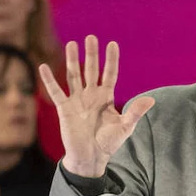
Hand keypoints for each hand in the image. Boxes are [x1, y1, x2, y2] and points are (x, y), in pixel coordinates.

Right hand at [38, 35, 154, 177]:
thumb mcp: (125, 127)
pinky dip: (49, 80)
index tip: (112, 44)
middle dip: (91, 54)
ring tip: (71, 44)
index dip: (111, 60)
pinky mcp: (64, 109)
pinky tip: (44, 67)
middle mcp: (91, 95)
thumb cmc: (109, 143)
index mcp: (107, 97)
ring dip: (72, 60)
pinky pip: (56, 92)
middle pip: (91, 70)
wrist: (91, 158)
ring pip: (74, 76)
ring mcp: (77, 100)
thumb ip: (135, 112)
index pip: (110, 74)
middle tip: (90, 37)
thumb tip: (151, 100)